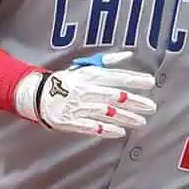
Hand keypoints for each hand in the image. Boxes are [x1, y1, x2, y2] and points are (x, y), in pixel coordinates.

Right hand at [14, 52, 156, 138]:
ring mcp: (77, 107)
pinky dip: (105, 130)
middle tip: (151, 107)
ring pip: (105, 113)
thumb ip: (108, 62)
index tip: (151, 82)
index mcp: (90, 76)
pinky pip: (90, 127)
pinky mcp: (69, 122)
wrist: (37, 94)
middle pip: (114, 96)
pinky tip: (120, 133)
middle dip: (134, 102)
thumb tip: (129, 55)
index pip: (116, 77)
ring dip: (124, 118)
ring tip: (141, 121)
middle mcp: (85, 91)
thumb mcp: (85, 68)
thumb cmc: (66, 80)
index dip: (134, 80)